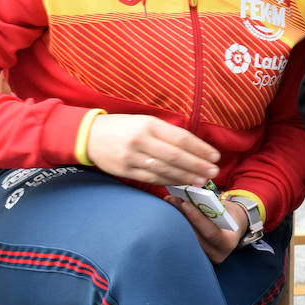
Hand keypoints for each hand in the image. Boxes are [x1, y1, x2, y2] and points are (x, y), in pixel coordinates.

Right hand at [85, 114, 220, 185]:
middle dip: (197, 165)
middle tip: (214, 171)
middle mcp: (141, 140)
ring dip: (186, 176)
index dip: (200, 148)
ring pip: (165, 170)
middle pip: (175, 156)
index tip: (215, 156)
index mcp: (149, 124)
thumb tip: (194, 147)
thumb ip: (167, 133)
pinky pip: (152, 178)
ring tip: (202, 180)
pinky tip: (182, 183)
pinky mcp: (125, 170)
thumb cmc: (124, 127)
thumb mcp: (145, 121)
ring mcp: (132, 157)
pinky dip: (169, 181)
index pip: (181, 138)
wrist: (89, 136)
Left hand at [167, 194, 245, 262]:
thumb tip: (190, 198)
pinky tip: (171, 214)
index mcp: (228, 242)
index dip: (197, 217)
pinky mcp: (195, 256)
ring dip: (176, 220)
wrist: (232, 232)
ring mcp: (204, 257)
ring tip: (169, 204)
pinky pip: (184, 240)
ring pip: (185, 238)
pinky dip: (177, 227)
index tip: (184, 203)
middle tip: (172, 200)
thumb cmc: (229, 218)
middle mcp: (216, 253)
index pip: (210, 232)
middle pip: (194, 235)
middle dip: (182, 216)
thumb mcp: (226, 211)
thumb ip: (212, 207)